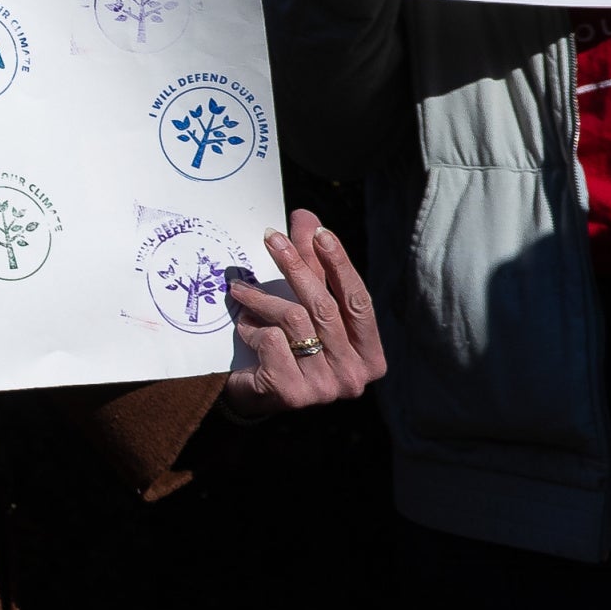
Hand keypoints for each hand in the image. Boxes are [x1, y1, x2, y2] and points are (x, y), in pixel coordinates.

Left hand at [220, 210, 383, 415]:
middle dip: (295, 265)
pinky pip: (272, 340)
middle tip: (269, 237)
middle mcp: (355, 377)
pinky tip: (244, 328)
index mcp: (370, 357)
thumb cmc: (285, 344)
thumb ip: (311, 265)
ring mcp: (325, 390)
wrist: (251, 393)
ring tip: (240, 290)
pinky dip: (252, 327)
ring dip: (261, 298)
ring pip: (295, 320)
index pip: (358, 302)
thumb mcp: (303, 303)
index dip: (340, 265)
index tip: (319, 233)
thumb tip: (306, 215)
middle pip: (326, 307)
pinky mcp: (293, 394)